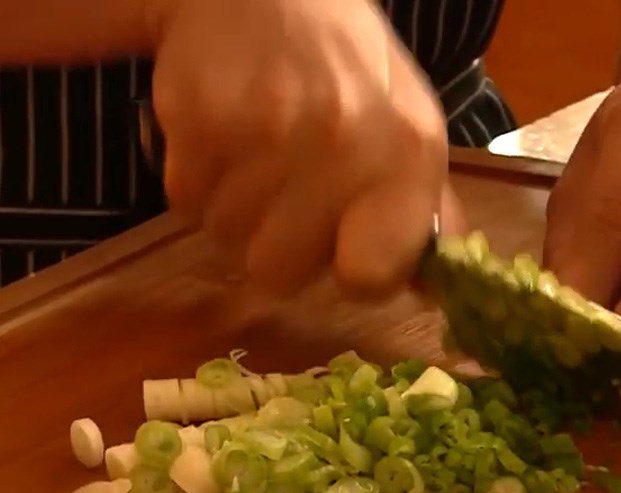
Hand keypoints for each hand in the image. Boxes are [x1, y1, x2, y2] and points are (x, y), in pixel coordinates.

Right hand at [148, 0, 448, 295]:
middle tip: (288, 193)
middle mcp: (343, 142)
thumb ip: (422, 215)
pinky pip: (185, 200)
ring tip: (256, 154)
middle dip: (277, 246)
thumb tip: (435, 292)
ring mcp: (266, 129)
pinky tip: (222, 136)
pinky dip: (196, 180)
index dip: (352, 274)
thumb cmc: (349, 72)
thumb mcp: (409, 133)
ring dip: (235, 212)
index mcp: (408, 154)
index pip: (371, 276)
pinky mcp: (200, 116)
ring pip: (226, 239)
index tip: (346, 249)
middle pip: (278, 273)